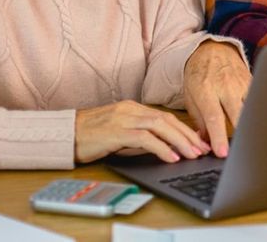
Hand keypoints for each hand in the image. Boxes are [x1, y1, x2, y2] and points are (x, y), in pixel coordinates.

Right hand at [74, 100, 209, 163]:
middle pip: (167, 120)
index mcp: (132, 108)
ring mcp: (123, 118)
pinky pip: (145, 139)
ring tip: (193, 154)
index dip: (184, 129)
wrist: (63, 135)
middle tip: (203, 148)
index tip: (198, 141)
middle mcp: (130, 110)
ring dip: (180, 141)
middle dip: (187, 135)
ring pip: (160, 126)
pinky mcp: (116, 131)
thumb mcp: (119, 135)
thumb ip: (140, 138)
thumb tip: (164, 148)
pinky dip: (161, 148)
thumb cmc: (89, 137)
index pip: (165, 117)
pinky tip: (171, 157)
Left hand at [183, 40, 251, 157]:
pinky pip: (257, 101)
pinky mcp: (252, 82)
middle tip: (240, 153)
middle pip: (237, 114)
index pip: (214, 117)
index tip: (222, 153)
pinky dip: (257, 114)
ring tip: (251, 142)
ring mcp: (241, 83)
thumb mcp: (190, 96)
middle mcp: (226, 86)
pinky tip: (258, 125)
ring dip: (250, 126)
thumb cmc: (199, 75)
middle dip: (241, 135)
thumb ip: (198, 120)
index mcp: (206, 90)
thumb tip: (204, 144)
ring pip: (251, 109)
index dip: (219, 137)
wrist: (212, 49)